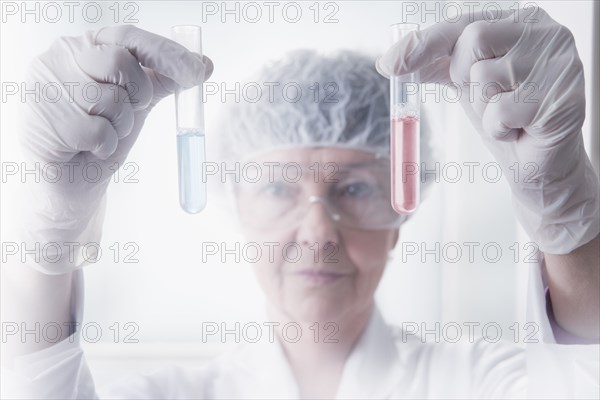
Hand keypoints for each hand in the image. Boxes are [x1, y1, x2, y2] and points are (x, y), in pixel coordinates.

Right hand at [19, 25, 212, 273]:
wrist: (74, 180)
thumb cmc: (102, 134)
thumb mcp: (136, 102)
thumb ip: (162, 79)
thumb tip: (204, 64)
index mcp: (85, 46)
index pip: (128, 37)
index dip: (166, 53)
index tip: (197, 71)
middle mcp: (60, 57)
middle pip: (119, 61)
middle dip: (139, 94)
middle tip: (132, 112)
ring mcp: (46, 87)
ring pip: (110, 99)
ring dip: (121, 126)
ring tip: (105, 135)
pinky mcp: (43, 121)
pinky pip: (98, 131)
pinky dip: (106, 147)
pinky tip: (90, 150)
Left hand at [377, 7, 598, 253]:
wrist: (539, 166)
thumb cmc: (507, 118)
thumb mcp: (467, 85)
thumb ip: (436, 65)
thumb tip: (389, 61)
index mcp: (523, 22)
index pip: (463, 24)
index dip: (424, 43)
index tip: (391, 65)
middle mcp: (547, 34)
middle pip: (474, 40)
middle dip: (464, 77)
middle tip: (486, 98)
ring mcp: (561, 64)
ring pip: (486, 77)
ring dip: (485, 108)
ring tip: (510, 117)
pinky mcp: (565, 98)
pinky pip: (502, 111)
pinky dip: (500, 129)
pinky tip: (522, 131)